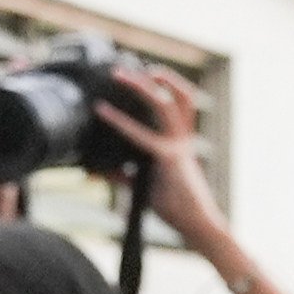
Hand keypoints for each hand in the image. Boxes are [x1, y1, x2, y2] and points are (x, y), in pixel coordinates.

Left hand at [89, 60, 229, 252]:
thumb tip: (98, 170)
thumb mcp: (145, 188)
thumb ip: (124, 175)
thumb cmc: (175, 208)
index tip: (147, 74)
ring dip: (144, 87)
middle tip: (126, 69)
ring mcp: (177, 147)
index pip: (178, 106)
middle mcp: (182, 140)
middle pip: (176, 98)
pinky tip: (102, 112)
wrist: (195, 225)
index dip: (166, 87)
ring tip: (122, 74)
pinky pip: (141, 134)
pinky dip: (119, 122)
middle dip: (155, 79)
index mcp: (181, 144)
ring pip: (165, 105)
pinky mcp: (167, 158)